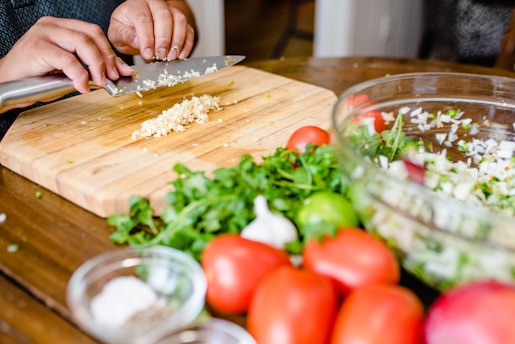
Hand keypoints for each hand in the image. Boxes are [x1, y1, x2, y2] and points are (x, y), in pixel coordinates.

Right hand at [0, 16, 133, 93]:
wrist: (5, 83)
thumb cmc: (36, 77)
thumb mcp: (68, 69)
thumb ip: (89, 66)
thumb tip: (116, 72)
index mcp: (61, 26)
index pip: (94, 33)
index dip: (111, 52)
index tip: (122, 70)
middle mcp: (52, 26)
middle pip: (92, 35)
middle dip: (108, 58)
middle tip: (113, 78)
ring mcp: (43, 34)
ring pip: (83, 44)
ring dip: (97, 66)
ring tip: (100, 82)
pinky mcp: (37, 47)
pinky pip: (68, 60)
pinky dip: (80, 75)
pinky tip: (82, 87)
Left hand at [108, 0, 196, 60]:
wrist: (136, 28)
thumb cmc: (126, 29)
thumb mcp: (118, 33)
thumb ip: (126, 36)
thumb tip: (139, 42)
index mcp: (136, 4)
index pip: (143, 18)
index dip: (146, 38)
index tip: (147, 54)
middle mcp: (155, 4)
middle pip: (164, 16)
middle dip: (164, 39)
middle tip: (160, 56)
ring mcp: (170, 10)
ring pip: (179, 21)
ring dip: (177, 41)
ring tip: (171, 57)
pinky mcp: (180, 21)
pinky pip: (188, 30)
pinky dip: (187, 44)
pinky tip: (180, 56)